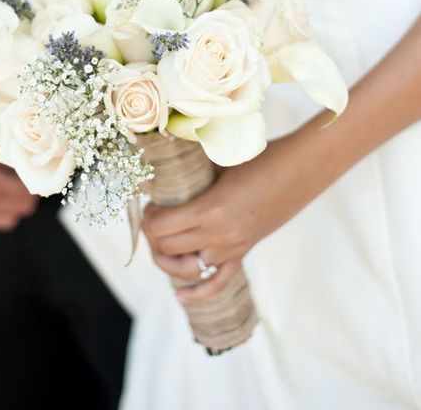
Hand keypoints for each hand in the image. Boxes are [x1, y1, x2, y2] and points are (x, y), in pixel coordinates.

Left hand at [143, 133, 322, 302]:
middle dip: (153, 234)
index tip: (151, 204)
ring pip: (186, 269)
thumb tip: (167, 168)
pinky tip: (180, 295)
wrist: (301, 169)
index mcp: (210, 210)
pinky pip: (217, 284)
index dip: (148, 217)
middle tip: (154, 216)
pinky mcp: (244, 253)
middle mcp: (219, 235)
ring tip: (162, 239)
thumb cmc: (261, 156)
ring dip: (168, 257)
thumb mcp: (220, 160)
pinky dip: (197, 293)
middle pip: (168, 250)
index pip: (160, 228)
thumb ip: (194, 169)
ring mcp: (232, 248)